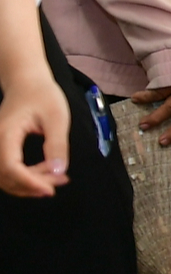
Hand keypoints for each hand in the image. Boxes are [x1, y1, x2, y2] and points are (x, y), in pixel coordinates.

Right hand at [0, 72, 68, 196]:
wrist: (27, 83)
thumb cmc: (42, 95)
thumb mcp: (57, 117)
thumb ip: (57, 144)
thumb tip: (59, 170)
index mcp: (5, 133)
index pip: (11, 167)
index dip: (29, 182)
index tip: (50, 190)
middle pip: (7, 176)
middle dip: (34, 184)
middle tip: (61, 181)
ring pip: (6, 177)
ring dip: (31, 183)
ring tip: (59, 177)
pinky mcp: (2, 149)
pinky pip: (9, 170)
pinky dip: (27, 176)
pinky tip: (49, 172)